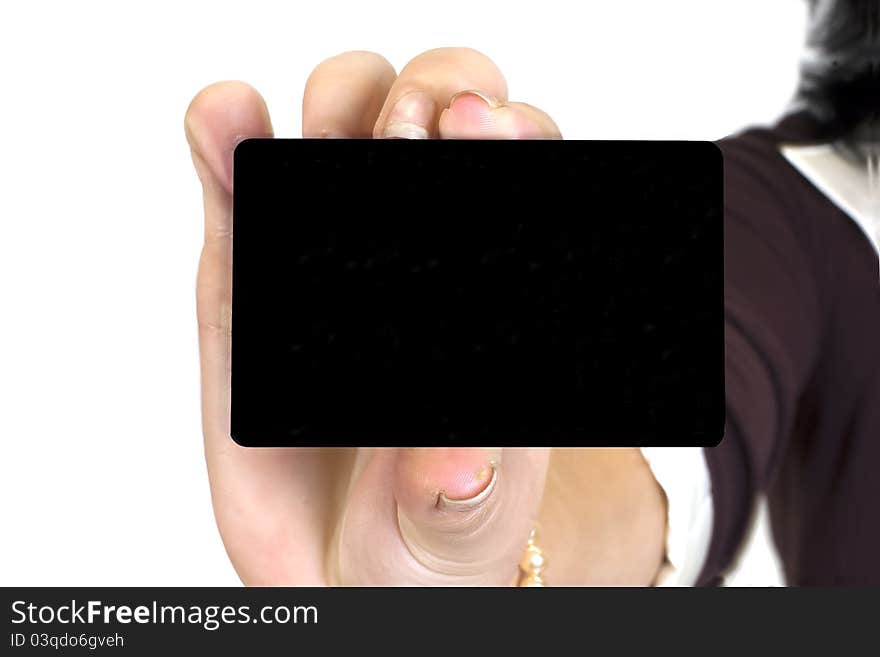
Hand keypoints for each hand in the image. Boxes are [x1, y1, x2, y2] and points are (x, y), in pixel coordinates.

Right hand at [185, 48, 665, 585]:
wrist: (344, 567)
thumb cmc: (426, 532)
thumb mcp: (462, 523)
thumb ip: (461, 493)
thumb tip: (459, 466)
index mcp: (494, 294)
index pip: (519, 171)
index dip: (509, 140)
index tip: (488, 136)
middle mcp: (417, 253)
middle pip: (440, 110)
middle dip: (430, 99)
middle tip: (408, 140)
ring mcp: (327, 253)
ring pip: (343, 116)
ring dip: (339, 100)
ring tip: (322, 143)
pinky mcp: (245, 270)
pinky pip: (235, 178)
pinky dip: (224, 135)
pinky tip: (225, 127)